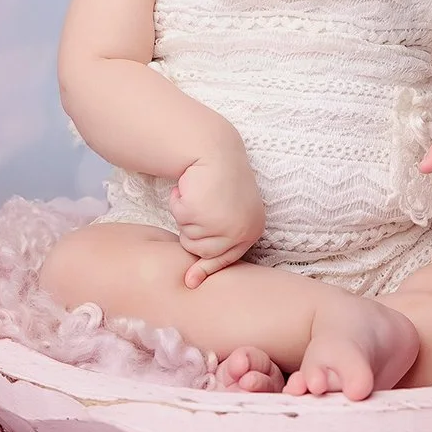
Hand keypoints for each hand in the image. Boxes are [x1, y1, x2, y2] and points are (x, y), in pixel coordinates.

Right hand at [167, 146, 265, 287]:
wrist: (214, 149)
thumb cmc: (218, 180)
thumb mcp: (226, 213)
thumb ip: (217, 241)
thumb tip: (192, 283)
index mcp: (253, 229)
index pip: (227, 258)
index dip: (206, 268)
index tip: (190, 282)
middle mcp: (242, 230)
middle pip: (202, 252)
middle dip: (192, 231)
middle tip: (199, 205)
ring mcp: (224, 224)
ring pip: (188, 238)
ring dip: (186, 216)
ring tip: (197, 193)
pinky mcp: (203, 214)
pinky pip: (179, 219)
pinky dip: (179, 204)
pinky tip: (190, 187)